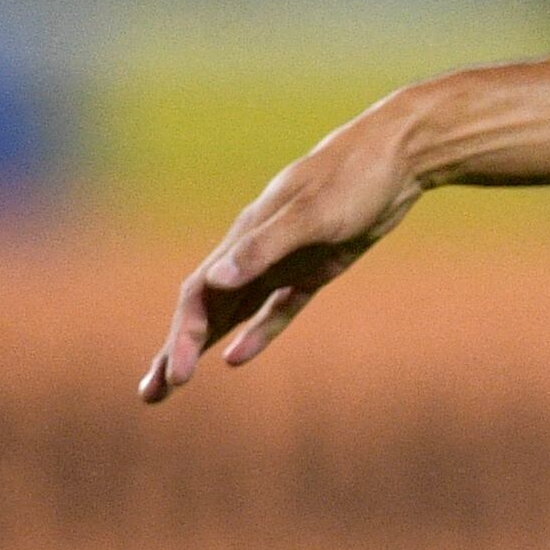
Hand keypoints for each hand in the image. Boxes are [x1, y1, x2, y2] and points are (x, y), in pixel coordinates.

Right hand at [138, 107, 424, 398]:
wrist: (399, 155)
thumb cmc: (354, 178)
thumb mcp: (312, 213)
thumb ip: (264, 246)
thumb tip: (214, 279)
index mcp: (244, 237)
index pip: (199, 297)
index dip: (183, 338)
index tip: (177, 376)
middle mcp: (255, 252)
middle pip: (205, 310)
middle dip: (176, 352)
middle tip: (150, 395)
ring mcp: (283, 261)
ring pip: (232, 313)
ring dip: (204, 347)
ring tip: (175, 383)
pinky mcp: (314, 269)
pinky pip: (276, 310)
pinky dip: (257, 334)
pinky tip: (235, 358)